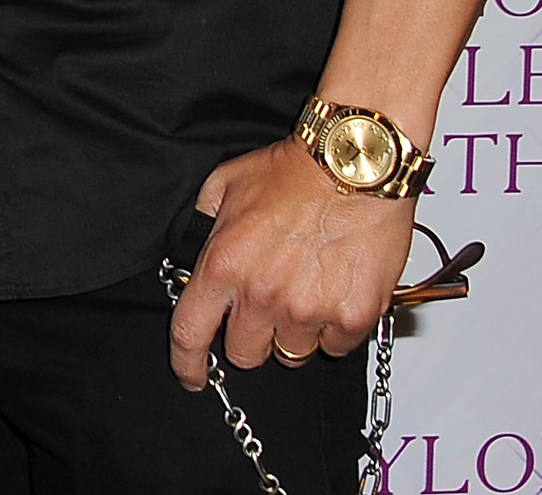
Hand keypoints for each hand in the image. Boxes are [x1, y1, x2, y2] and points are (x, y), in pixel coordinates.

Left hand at [169, 139, 413, 388]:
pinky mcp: (352, 316)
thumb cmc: (295, 171)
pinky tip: (333, 292)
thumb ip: (204, 228)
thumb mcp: (226, 187)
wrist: (355, 165)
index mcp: (224, 265)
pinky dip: (333, 328)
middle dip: (250, 337)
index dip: (186, 364)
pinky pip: (335, 347)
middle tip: (265, 307)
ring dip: (294, 332)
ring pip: (292, 353)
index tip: (191, 375)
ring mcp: (309, 310)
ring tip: (305, 289)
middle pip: (244, 354)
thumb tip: (193, 258)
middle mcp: (263, 294)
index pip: (190, 334)